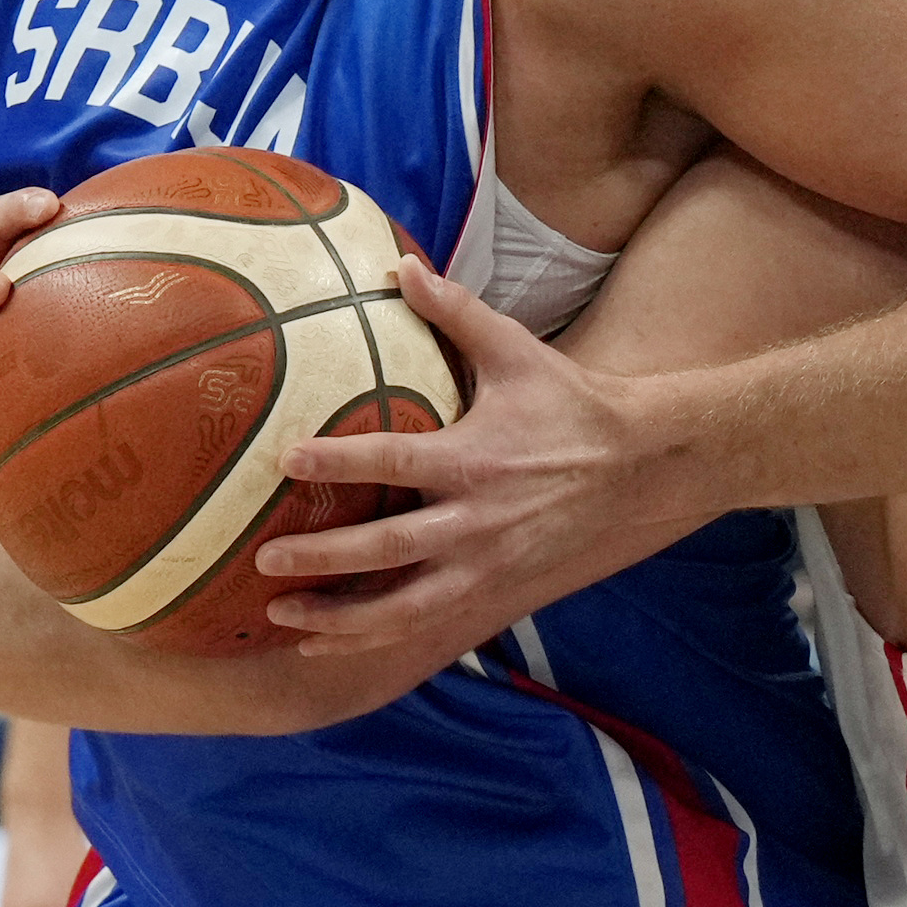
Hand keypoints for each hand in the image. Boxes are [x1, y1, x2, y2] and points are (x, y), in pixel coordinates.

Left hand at [255, 257, 682, 654]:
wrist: (639, 465)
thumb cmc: (569, 402)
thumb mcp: (516, 350)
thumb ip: (455, 311)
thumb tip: (400, 265)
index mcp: (476, 458)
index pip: (398, 462)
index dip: (342, 461)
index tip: (288, 458)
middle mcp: (478, 520)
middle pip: (391, 548)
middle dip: (326, 557)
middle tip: (267, 556)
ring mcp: (486, 565)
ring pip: (405, 607)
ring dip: (342, 617)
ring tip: (283, 615)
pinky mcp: (494, 592)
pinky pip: (424, 624)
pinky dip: (372, 638)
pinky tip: (326, 642)